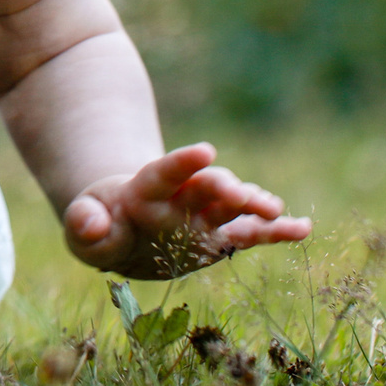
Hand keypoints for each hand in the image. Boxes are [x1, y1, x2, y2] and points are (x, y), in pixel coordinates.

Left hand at [62, 143, 310, 278]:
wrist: (124, 229)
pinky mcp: (221, 235)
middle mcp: (181, 198)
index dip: (181, 162)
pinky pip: (251, 233)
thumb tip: (90, 224)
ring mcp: (204, 215)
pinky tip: (303, 230)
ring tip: (274, 208)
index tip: (205, 150)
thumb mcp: (82, 228)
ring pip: (232, 205)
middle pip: (204, 186)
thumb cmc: (101, 226)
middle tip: (238, 190)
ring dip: (252, 204)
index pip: (163, 173)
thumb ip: (83, 225)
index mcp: (145, 191)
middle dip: (222, 186)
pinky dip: (276, 232)